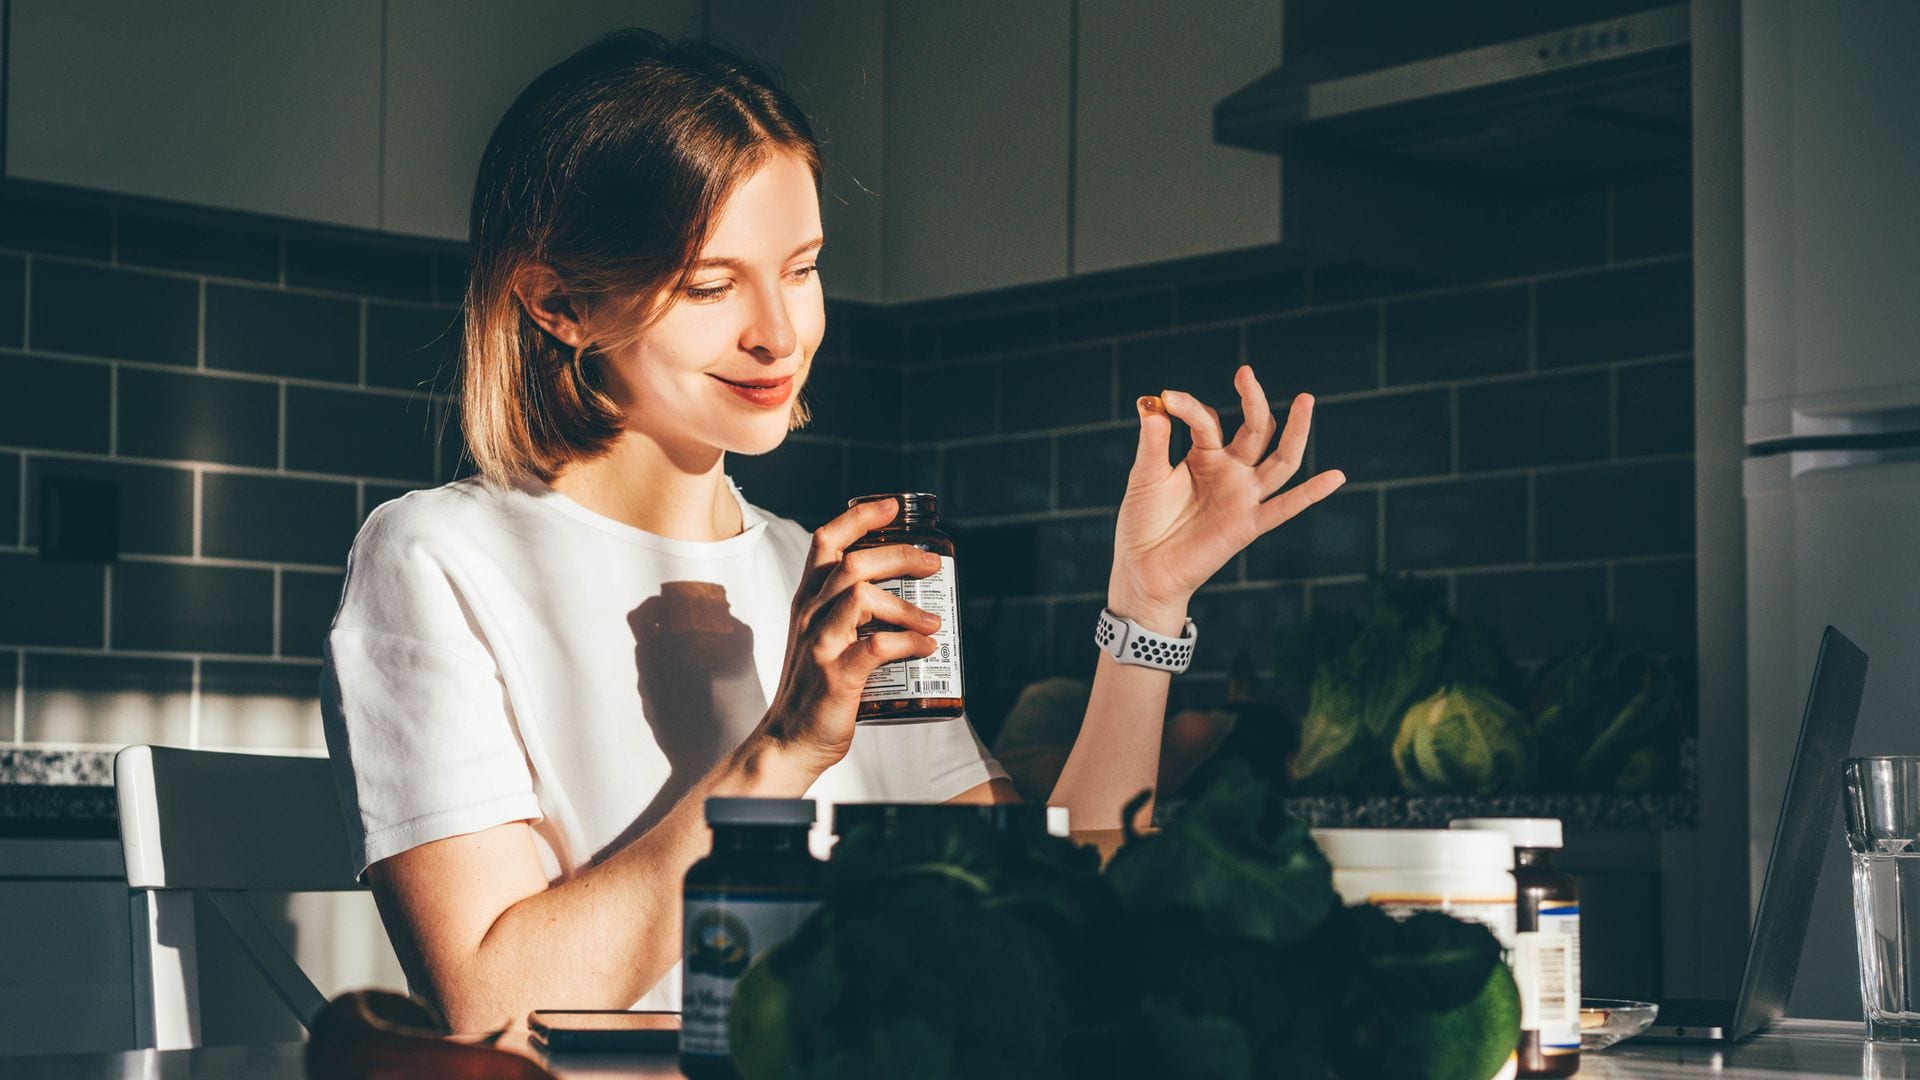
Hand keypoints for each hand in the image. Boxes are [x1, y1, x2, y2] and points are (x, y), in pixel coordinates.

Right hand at [753, 498, 942, 772]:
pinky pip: (878, 647)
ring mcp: (821, 644)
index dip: (860, 518)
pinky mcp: (836, 676)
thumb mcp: (822, 636)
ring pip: (863, 597)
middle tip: (933, 565)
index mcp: (808, 600)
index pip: (826, 541)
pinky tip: (928, 649)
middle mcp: (810, 615)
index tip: (894, 507)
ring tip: (934, 621)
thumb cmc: (814, 687)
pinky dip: (910, 643)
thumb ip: (849, 611)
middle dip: (900, 555)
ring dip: (907, 606)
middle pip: (853, 563)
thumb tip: (901, 592)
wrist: (789, 741)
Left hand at [1110, 365, 1345, 628]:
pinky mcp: (1247, 524)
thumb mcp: (1146, 475)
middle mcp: (1230, 471)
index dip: (1189, 407)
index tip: (1167, 399)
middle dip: (1253, 400)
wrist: (1143, 568)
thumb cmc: (1142, 521)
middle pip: (1255, 429)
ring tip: (1305, 399)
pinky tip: (1336, 476)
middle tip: (1245, 373)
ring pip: (1280, 460)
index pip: (1208, 419)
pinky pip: (1285, 508)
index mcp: (1204, 455)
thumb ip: (1153, 441)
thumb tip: (1154, 402)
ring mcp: (1242, 496)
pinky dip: (1310, 493)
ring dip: (1295, 431)